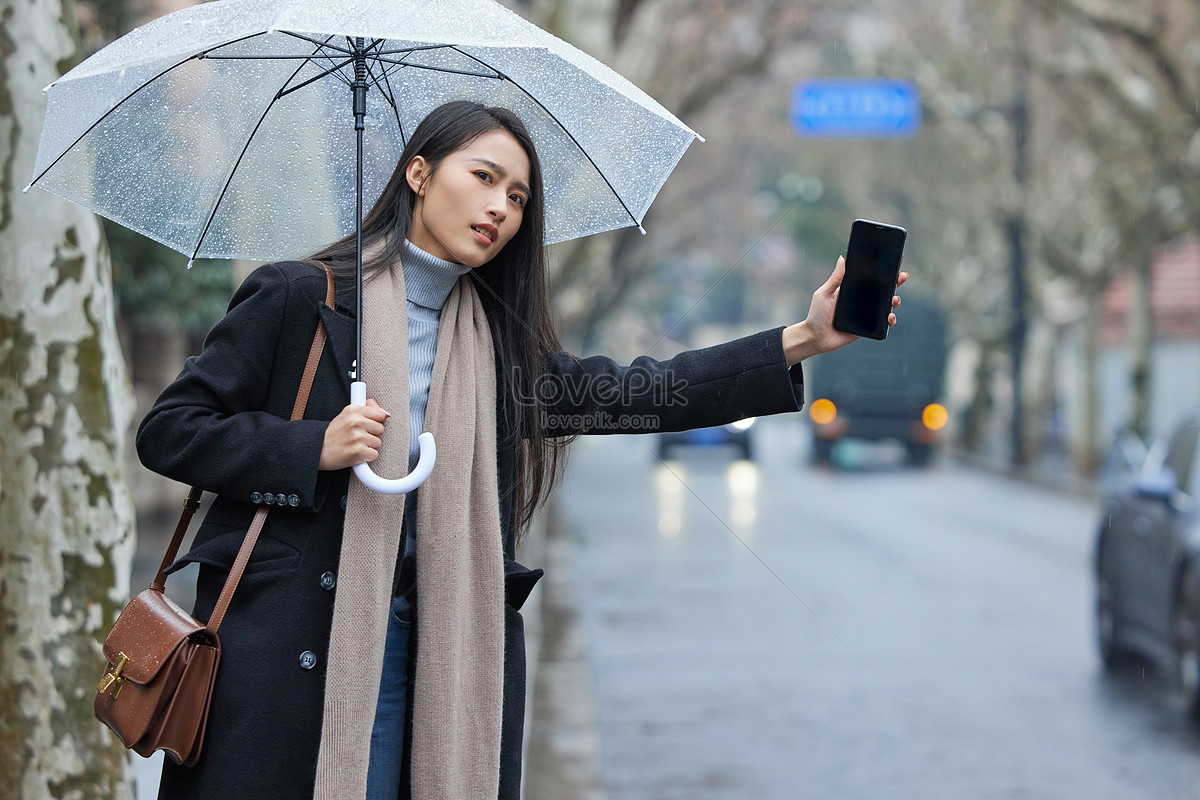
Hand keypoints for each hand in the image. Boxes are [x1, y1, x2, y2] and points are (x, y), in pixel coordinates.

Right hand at [319, 398, 388, 469]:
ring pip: (378, 443)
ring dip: (368, 446)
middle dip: (372, 434)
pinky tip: (356, 453)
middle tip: (358, 437)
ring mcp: (357, 437)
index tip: (367, 426)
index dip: (375, 421)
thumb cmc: (332, 435)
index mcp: (353, 410)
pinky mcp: (358, 451)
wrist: (318, 450)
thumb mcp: (346, 415)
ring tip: (355, 445)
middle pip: (380, 429)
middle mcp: (356, 422)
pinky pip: (374, 454)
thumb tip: (383, 411)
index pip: (380, 414)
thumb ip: (365, 409)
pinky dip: (366, 457)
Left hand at [782, 256, 908, 365]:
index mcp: (852, 291)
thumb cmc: (816, 315)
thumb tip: (842, 258)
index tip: (893, 266)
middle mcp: (861, 302)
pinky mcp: (867, 329)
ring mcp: (865, 315)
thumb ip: (835, 279)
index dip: (882, 273)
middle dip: (894, 284)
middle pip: (882, 291)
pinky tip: (889, 316)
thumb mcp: (824, 294)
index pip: (870, 280)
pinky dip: (889, 320)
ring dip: (894, 301)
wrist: (815, 337)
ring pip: (885, 307)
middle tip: (901, 278)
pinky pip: (883, 324)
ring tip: (894, 299)